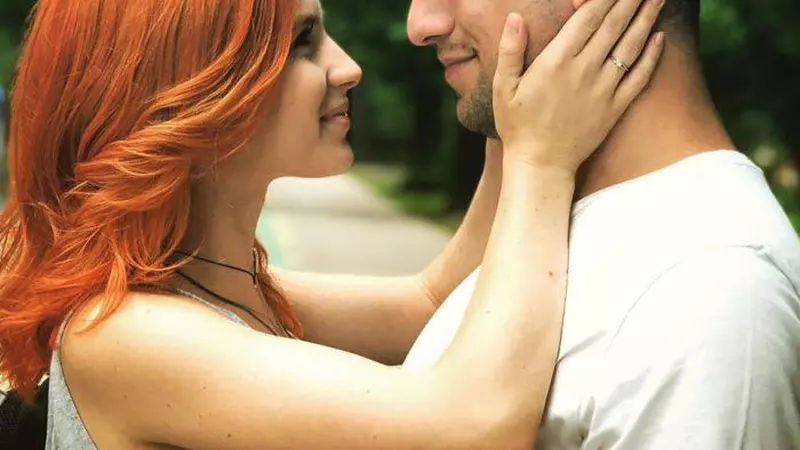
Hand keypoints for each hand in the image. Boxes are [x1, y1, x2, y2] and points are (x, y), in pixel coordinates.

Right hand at [493, 0, 665, 172]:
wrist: (541, 165)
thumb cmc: (518, 126)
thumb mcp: (502, 88)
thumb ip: (510, 51)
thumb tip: (515, 18)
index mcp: (556, 61)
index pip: (588, 17)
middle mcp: (584, 70)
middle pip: (614, 25)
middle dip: (630, 0)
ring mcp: (604, 89)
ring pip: (631, 46)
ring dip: (646, 19)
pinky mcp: (615, 108)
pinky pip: (639, 77)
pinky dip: (652, 56)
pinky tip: (660, 38)